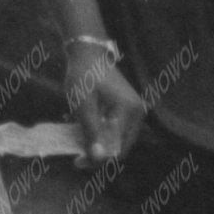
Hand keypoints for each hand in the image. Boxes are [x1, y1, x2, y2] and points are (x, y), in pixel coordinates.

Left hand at [62, 33, 146, 166]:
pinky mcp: (128, 107)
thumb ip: (92, 132)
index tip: (77, 161)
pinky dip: (100, 131)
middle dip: (97, 151)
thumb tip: (98, 158)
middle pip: (119, 146)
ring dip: (97, 141)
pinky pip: (116, 128)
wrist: (88, 52)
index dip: (98, 159)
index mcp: (129, 111)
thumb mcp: (84, 105)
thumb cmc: (84, 75)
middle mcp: (137, 112)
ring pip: (116, 139)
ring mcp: (134, 110)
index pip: (117, 149)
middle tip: (75, 152)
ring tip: (77, 136)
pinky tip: (84, 126)